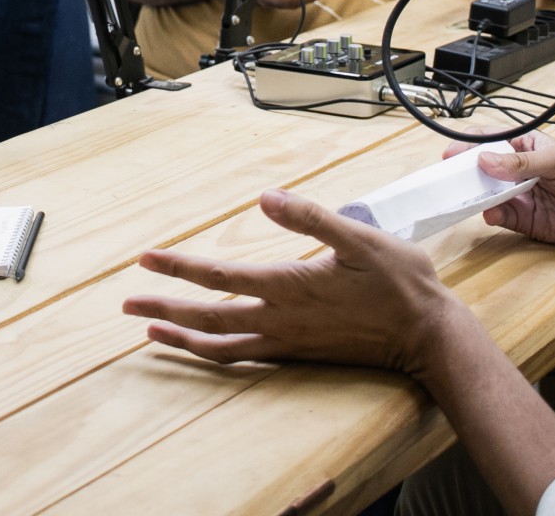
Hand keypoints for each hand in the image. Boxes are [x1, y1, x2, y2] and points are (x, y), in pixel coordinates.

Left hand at [122, 188, 470, 377]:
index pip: (218, 276)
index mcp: (288, 286)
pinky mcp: (298, 354)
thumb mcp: (359, 237)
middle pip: (206, 318)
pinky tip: (204, 346)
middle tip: (127, 305)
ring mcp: (287, 342)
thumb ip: (311, 217)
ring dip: (181, 338)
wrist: (428, 336)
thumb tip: (267, 197)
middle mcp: (279, 320)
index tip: (144, 259)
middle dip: (163, 309)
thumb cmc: (398, 283)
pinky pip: (242, 357)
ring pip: (220, 346)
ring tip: (151, 332)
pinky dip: (213, 352)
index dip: (178, 265)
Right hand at [442, 134, 554, 268]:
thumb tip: (486, 160)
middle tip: (450, 179)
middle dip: (467, 173)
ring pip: (489, 194)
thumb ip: (521, 162)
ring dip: (478, 196)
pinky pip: (502, 217)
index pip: (493, 141)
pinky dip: (493, 215)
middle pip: (485, 169)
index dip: (470, 145)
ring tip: (468, 197)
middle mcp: (522, 171)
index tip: (451, 153)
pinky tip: (491, 213)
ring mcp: (524, 196)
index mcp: (530, 146)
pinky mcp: (528, 221)